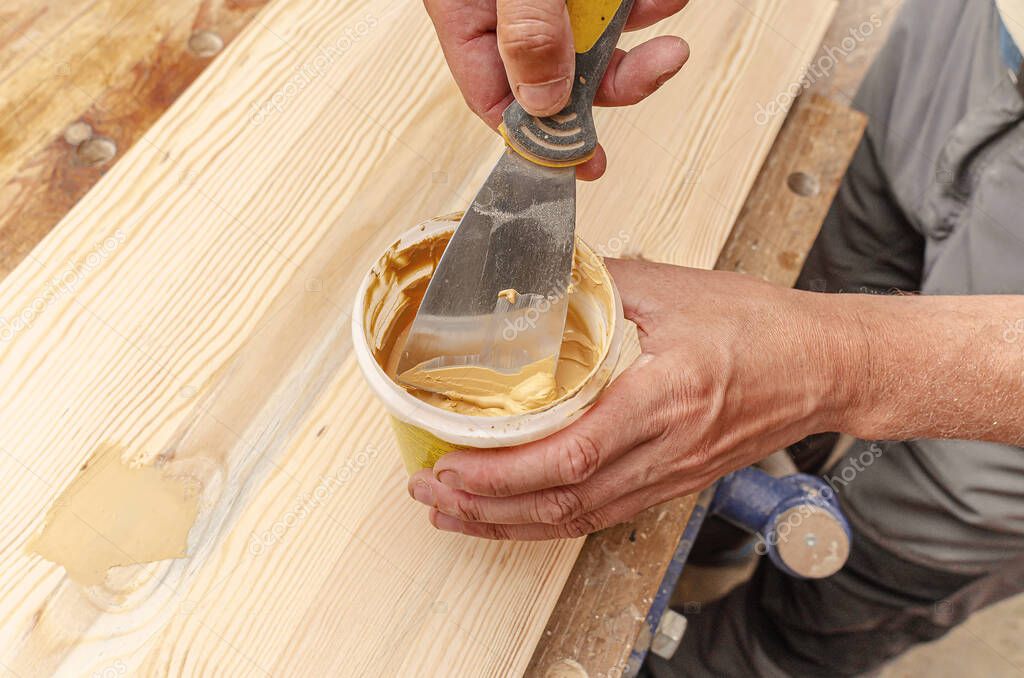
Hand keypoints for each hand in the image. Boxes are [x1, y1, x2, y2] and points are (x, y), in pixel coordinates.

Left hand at [408, 258, 858, 539]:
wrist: (825, 367)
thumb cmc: (763, 329)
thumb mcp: (679, 290)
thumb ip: (607, 282)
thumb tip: (547, 274)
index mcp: (663, 398)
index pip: (570, 454)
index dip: (502, 471)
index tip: (450, 462)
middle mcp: (664, 449)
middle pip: (562, 501)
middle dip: (486, 505)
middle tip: (430, 490)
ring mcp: (670, 474)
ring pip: (578, 518)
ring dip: (510, 523)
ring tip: (455, 512)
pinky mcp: (673, 481)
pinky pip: (602, 514)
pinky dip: (549, 521)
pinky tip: (517, 516)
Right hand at [423, 0, 690, 179]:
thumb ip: (528, 31)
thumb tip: (544, 101)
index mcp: (467, 17)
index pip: (496, 101)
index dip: (544, 138)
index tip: (587, 162)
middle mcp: (502, 12)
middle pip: (558, 75)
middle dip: (614, 77)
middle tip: (660, 66)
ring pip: (592, 37)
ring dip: (636, 34)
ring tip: (668, 3)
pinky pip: (609, 1)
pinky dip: (641, 2)